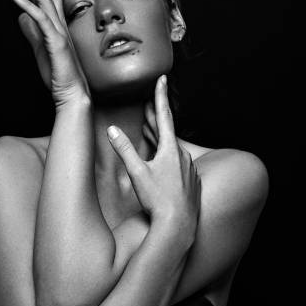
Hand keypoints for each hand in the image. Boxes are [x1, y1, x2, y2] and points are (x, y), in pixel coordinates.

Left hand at [9, 0, 89, 109]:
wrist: (73, 95)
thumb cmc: (60, 76)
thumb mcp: (42, 50)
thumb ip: (33, 32)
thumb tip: (21, 17)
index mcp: (60, 24)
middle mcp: (61, 23)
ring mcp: (59, 31)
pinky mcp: (56, 42)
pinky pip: (40, 18)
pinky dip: (26, 5)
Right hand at [107, 75, 200, 237]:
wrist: (178, 226)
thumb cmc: (157, 201)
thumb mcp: (137, 173)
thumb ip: (124, 150)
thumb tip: (112, 130)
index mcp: (171, 150)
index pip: (164, 116)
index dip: (161, 96)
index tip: (162, 79)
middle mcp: (184, 157)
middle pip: (168, 133)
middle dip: (156, 121)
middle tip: (148, 107)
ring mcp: (190, 170)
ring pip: (174, 151)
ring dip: (162, 143)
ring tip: (152, 137)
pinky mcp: (193, 184)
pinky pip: (181, 166)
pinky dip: (171, 162)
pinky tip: (164, 169)